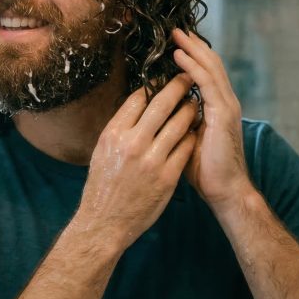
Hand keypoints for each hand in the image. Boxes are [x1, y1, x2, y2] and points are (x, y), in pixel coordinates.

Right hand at [75, 74, 198, 251]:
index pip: (137, 99)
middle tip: (188, 77)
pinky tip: (194, 130)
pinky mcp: (168, 176)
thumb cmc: (102, 185)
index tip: (162, 78)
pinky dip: (191, 136)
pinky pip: (185, 148)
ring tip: (195, 102)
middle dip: (177, 87)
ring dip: (189, 110)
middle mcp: (132, 143)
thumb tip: (137, 105)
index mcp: (113, 134)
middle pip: (161, 104)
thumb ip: (120, 128)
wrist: (105, 222)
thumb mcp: (102, 151)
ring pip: (178, 124)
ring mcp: (152, 160)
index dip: (152, 85)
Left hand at [172, 29, 255, 212]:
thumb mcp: (186, 138)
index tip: (176, 42)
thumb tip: (158, 111)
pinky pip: (207, 83)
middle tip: (175, 29)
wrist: (224, 191)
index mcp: (216, 107)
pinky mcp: (223, 113)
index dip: (192, 56)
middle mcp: (224, 102)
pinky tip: (180, 57)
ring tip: (176, 35)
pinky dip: (193, 67)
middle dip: (192, 45)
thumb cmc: (204, 170)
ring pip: (209, 68)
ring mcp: (226, 106)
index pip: (204, 73)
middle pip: (209, 64)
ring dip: (192, 49)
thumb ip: (178, 121)